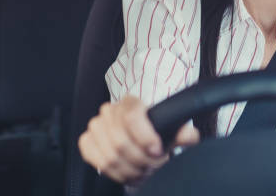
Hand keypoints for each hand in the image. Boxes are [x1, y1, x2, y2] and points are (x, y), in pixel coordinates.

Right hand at [78, 95, 199, 184]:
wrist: (135, 135)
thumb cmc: (153, 132)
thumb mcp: (170, 131)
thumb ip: (182, 133)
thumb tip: (189, 136)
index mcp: (130, 102)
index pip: (132, 117)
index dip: (145, 137)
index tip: (158, 150)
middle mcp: (110, 111)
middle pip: (121, 142)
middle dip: (141, 161)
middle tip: (154, 166)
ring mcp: (96, 125)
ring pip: (110, 156)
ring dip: (130, 170)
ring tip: (144, 172)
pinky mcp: (86, 141)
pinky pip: (96, 161)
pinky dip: (115, 173)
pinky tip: (129, 174)